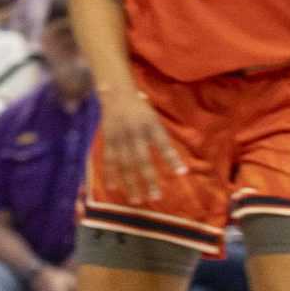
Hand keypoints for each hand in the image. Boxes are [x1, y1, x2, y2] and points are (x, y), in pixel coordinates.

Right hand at [99, 87, 186, 203]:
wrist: (115, 91)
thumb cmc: (139, 106)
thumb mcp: (153, 116)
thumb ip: (161, 136)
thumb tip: (176, 161)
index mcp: (150, 125)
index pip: (163, 143)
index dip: (172, 158)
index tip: (182, 173)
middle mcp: (134, 132)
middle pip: (142, 159)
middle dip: (148, 179)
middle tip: (155, 197)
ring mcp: (119, 136)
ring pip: (124, 163)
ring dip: (130, 182)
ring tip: (136, 199)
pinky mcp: (107, 139)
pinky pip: (108, 159)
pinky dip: (110, 174)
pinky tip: (113, 188)